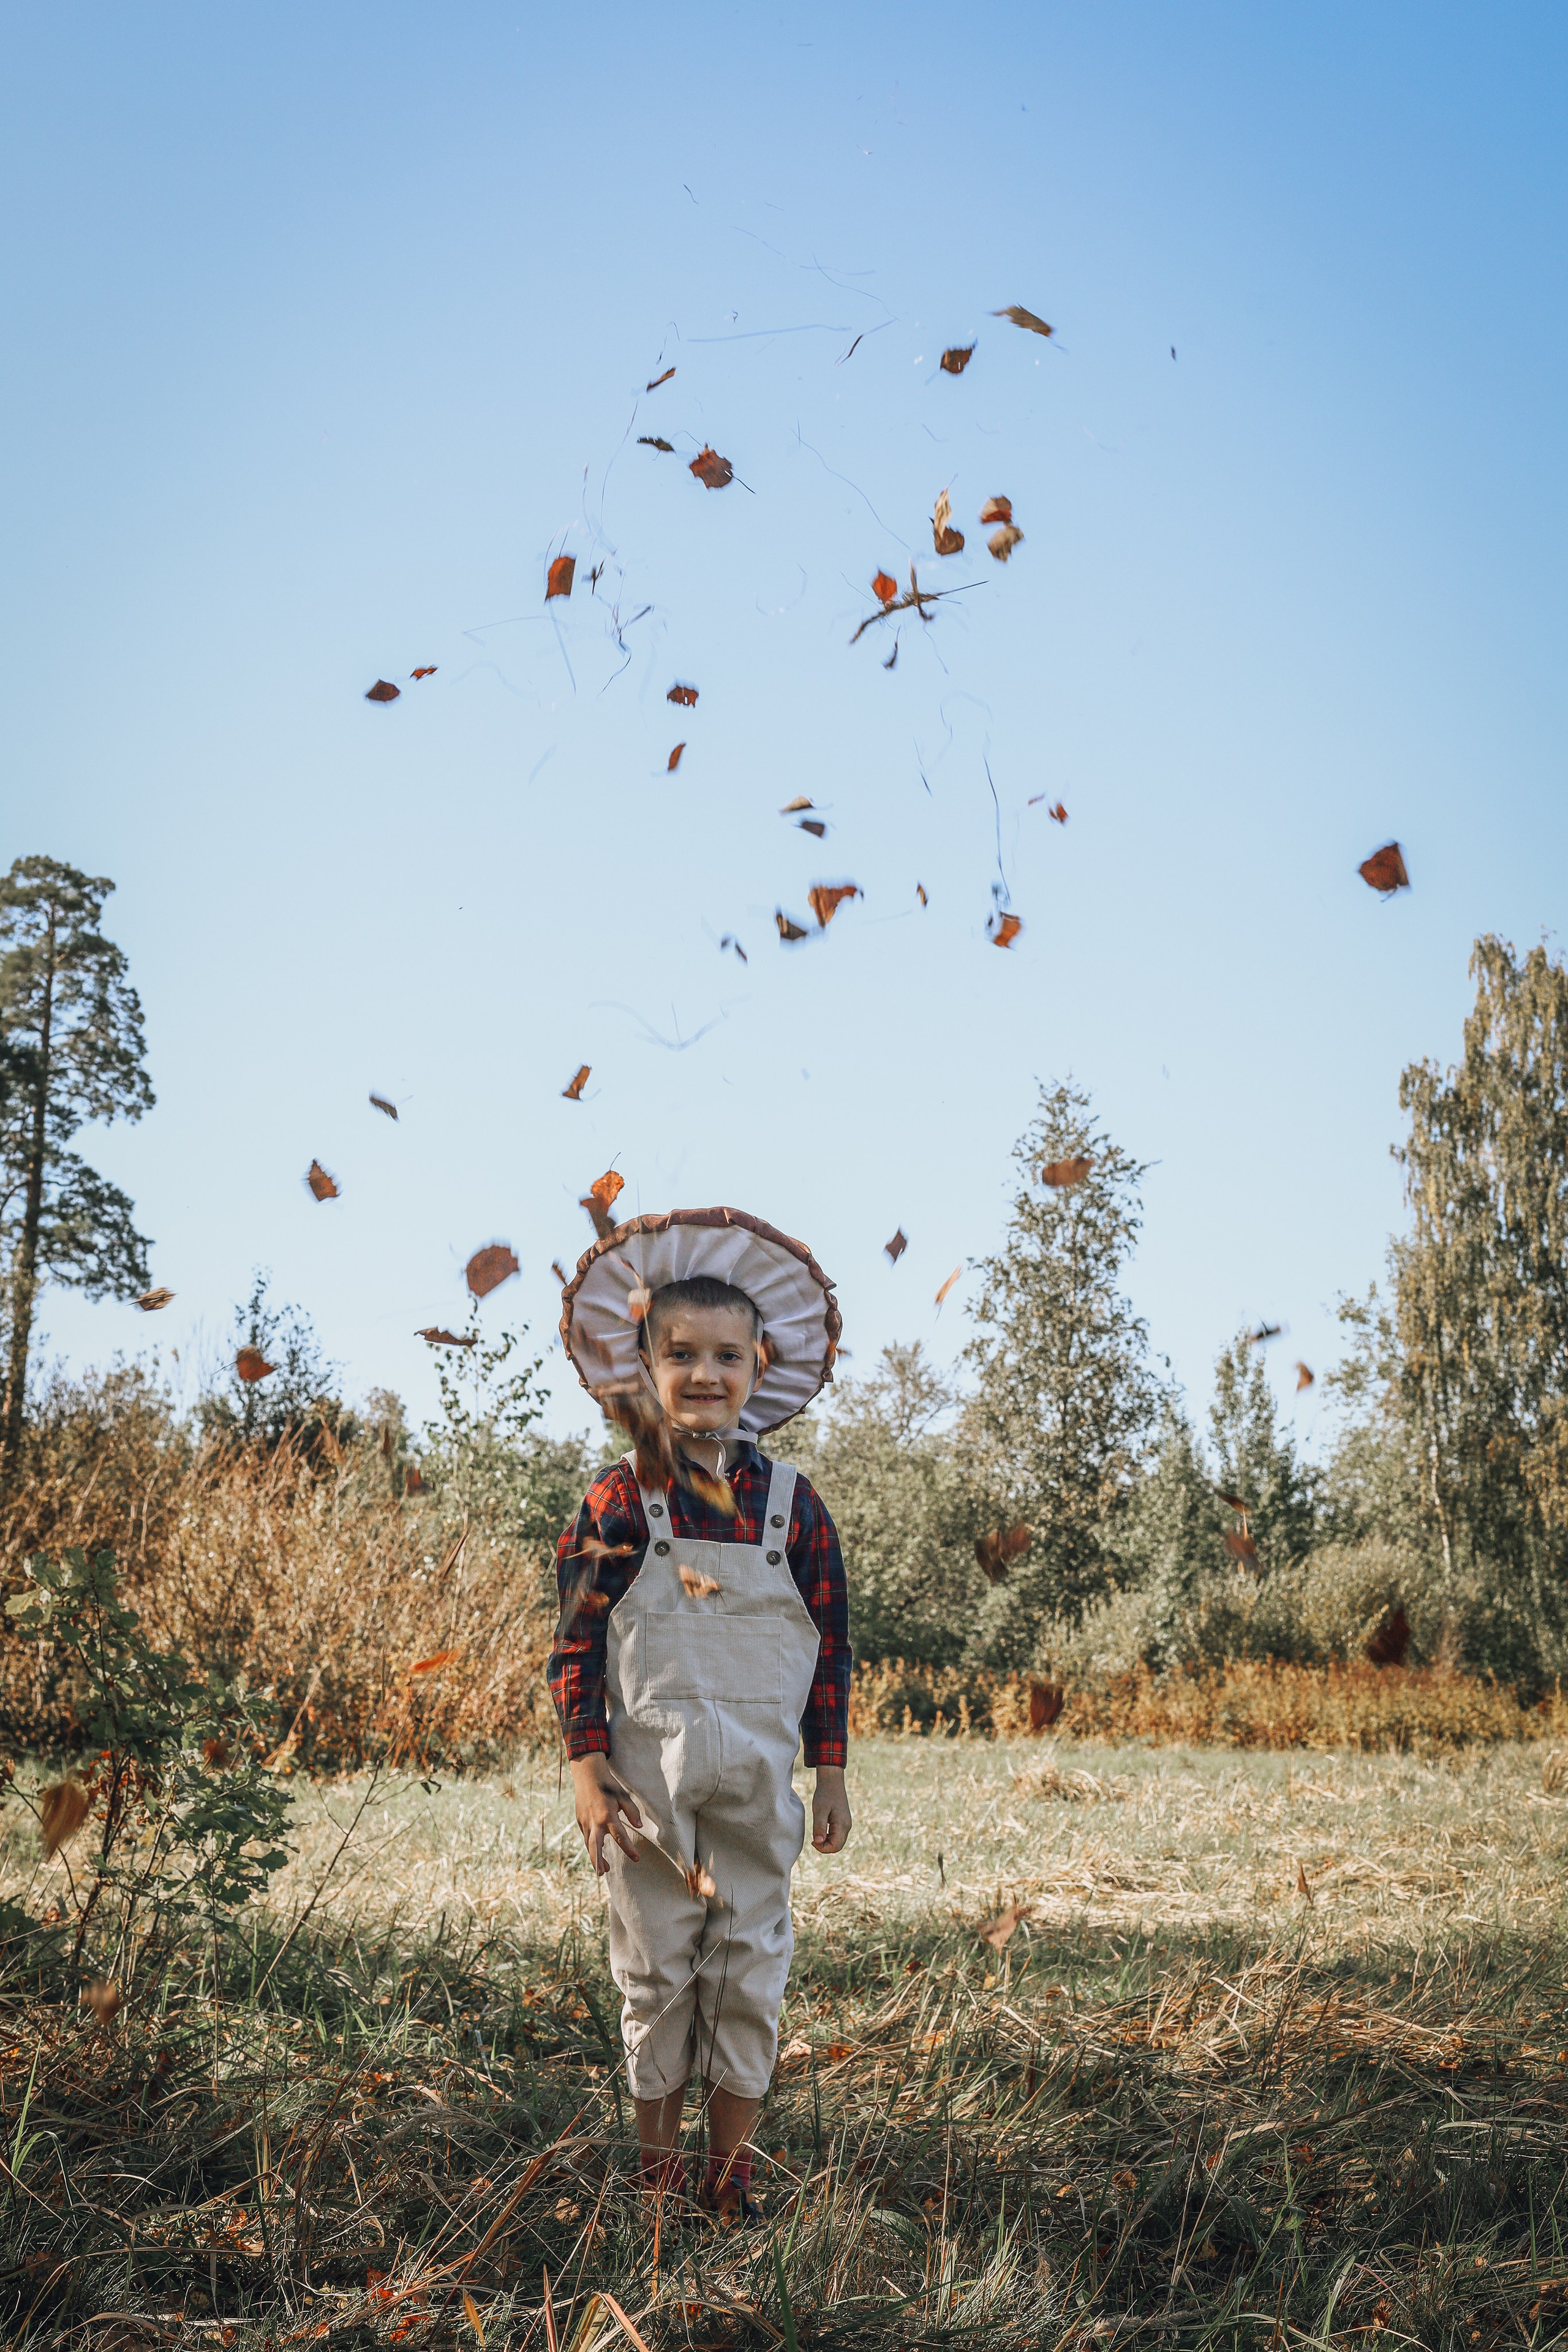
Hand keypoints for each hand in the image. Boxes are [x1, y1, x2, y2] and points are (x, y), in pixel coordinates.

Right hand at [570, 1754, 642, 1875]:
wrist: (587, 1774)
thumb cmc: (608, 1785)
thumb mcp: (623, 1796)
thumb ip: (632, 1811)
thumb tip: (640, 1825)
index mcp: (607, 1815)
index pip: (620, 1836)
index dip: (629, 1848)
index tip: (637, 1858)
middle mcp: (595, 1820)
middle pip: (594, 1846)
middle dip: (598, 1860)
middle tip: (603, 1874)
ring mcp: (585, 1821)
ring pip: (588, 1844)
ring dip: (595, 1857)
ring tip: (603, 1870)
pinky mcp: (580, 1820)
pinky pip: (586, 1836)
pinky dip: (591, 1846)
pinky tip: (597, 1852)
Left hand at [812, 1766, 850, 1853]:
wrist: (832, 1781)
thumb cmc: (825, 1794)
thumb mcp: (819, 1810)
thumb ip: (819, 1827)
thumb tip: (818, 1842)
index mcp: (842, 1825)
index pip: (836, 1847)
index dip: (823, 1848)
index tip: (813, 1841)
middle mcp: (847, 1826)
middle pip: (837, 1846)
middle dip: (825, 1847)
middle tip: (813, 1839)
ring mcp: (845, 1824)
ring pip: (837, 1841)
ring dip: (826, 1842)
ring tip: (816, 1834)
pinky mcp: (842, 1821)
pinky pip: (837, 1835)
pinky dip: (828, 1837)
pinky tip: (820, 1831)